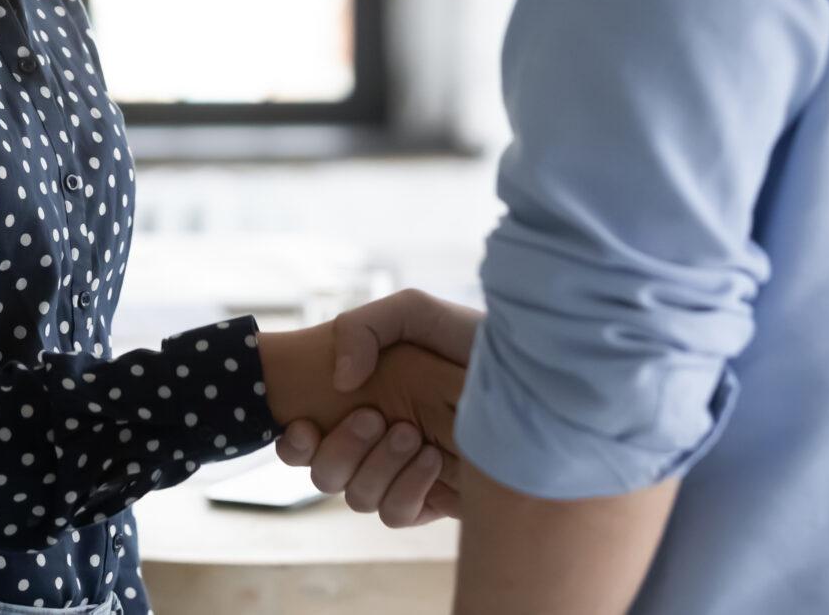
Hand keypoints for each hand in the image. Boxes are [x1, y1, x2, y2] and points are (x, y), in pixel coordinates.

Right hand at [274, 290, 484, 526]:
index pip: (307, 438)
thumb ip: (363, 329)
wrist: (534, 376)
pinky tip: (432, 459)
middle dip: (342, 450)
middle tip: (374, 418)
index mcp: (364, 400)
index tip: (306, 425)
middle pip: (324, 475)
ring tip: (413, 434)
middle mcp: (379, 441)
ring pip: (357, 497)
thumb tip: (341, 382)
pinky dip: (404, 490)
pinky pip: (395, 514)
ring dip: (376, 467)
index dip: (294, 444)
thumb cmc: (473, 340)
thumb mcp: (413, 313)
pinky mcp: (436, 500)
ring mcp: (406, 473)